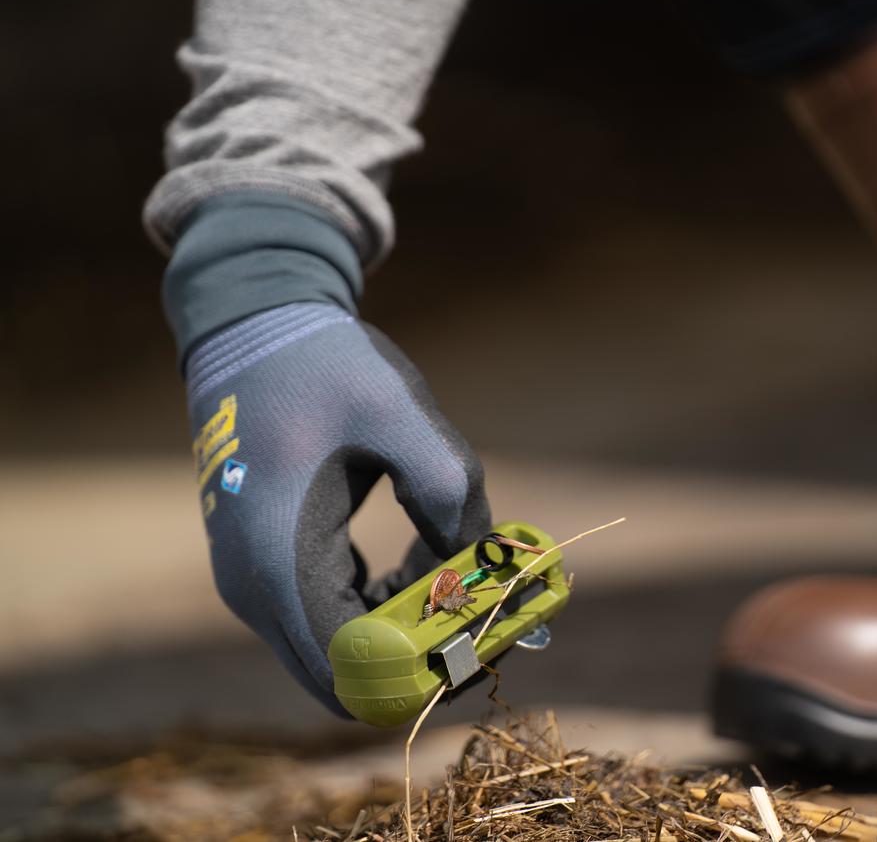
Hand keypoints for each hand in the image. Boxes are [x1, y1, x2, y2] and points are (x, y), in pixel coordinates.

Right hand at [185, 302, 489, 713]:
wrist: (253, 330)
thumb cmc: (325, 365)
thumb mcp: (398, 409)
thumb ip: (449, 488)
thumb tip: (478, 562)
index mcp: (279, 560)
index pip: (352, 673)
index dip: (426, 668)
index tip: (486, 627)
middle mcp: (255, 590)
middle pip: (348, 679)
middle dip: (426, 654)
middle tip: (489, 606)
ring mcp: (255, 585)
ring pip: (342, 655)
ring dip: (409, 628)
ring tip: (456, 564)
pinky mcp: (268, 570)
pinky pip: (331, 622)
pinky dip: (385, 607)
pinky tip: (424, 558)